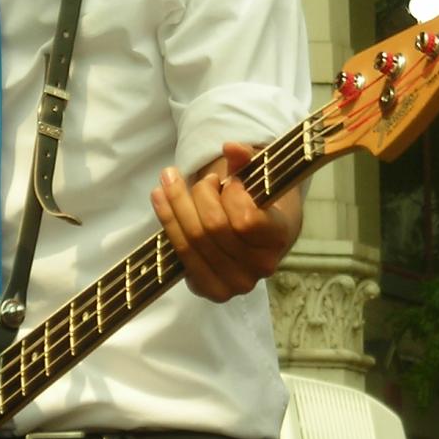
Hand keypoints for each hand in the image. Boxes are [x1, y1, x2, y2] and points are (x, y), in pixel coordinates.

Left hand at [149, 141, 302, 301]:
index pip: (247, 220)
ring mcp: (235, 285)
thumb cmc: (257, 202)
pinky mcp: (211, 290)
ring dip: (176, 204)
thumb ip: (247, 159)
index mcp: (278, 238)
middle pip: (213, 228)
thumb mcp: (258, 177)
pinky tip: (160, 198)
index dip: (232, 195)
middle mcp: (260, 267)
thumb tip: (231, 147)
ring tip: (169, 179)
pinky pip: (182, 255)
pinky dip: (168, 223)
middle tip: (201, 179)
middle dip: (199, 194)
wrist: (257, 239)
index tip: (230, 181)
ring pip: (193, 240)